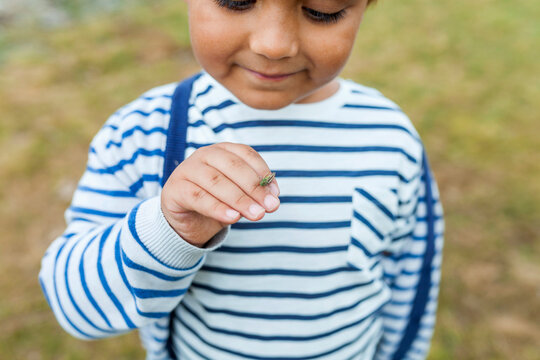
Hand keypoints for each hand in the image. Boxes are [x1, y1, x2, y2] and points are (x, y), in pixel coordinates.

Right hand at [161, 142, 279, 246]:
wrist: (187, 221)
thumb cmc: (217, 202)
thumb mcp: (239, 196)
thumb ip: (254, 194)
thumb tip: (273, 199)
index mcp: (223, 150)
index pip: (246, 154)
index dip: (263, 173)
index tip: (275, 194)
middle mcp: (204, 154)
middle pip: (233, 166)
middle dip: (254, 188)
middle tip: (270, 207)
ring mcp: (187, 169)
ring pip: (217, 181)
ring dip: (240, 199)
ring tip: (256, 215)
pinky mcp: (175, 188)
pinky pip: (198, 197)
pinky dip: (218, 208)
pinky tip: (233, 218)